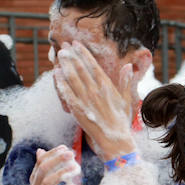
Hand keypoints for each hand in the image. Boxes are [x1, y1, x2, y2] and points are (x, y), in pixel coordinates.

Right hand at [28, 146, 80, 184]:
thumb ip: (44, 169)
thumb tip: (40, 150)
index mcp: (35, 181)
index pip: (41, 163)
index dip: (52, 154)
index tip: (65, 147)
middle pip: (43, 170)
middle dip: (57, 160)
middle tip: (71, 153)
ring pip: (47, 183)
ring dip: (61, 173)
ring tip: (75, 167)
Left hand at [54, 42, 136, 158]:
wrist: (115, 140)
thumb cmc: (122, 121)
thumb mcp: (127, 100)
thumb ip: (126, 81)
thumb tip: (128, 66)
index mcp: (108, 87)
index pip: (93, 66)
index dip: (83, 54)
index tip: (76, 44)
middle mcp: (96, 91)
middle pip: (80, 69)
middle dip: (71, 55)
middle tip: (64, 46)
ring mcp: (86, 100)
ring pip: (72, 78)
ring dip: (65, 65)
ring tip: (59, 55)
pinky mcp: (77, 110)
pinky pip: (67, 93)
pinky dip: (61, 82)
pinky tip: (56, 74)